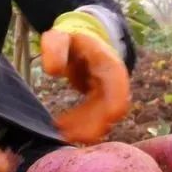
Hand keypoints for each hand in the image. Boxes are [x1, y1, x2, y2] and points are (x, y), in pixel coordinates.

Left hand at [41, 11, 130, 143]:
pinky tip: (62, 127)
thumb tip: (53, 71)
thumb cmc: (70, 38)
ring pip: (104, 118)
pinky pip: (95, 118)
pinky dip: (81, 126)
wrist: (80, 39)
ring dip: (84, 129)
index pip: (119, 92)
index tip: (93, 125)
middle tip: (65, 134)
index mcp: (109, 65)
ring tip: (60, 132)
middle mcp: (114, 81)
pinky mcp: (101, 100)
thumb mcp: (59, 37)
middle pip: (111, 111)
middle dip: (91, 126)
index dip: (110, 111)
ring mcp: (109, 92)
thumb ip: (54, 48)